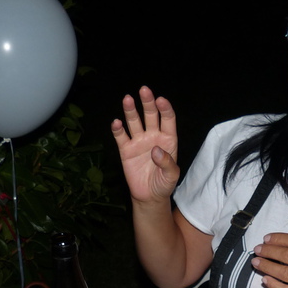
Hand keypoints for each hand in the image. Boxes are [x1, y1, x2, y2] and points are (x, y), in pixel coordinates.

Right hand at [111, 86, 179, 203]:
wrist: (149, 196)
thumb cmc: (164, 184)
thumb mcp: (171, 176)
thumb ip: (167, 163)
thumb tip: (155, 150)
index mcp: (167, 139)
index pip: (167, 119)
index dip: (165, 108)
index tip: (160, 100)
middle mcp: (153, 136)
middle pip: (150, 115)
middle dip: (147, 102)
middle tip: (144, 90)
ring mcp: (138, 142)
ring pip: (134, 122)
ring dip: (131, 111)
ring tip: (127, 99)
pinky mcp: (126, 150)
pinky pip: (121, 137)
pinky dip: (118, 130)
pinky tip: (116, 123)